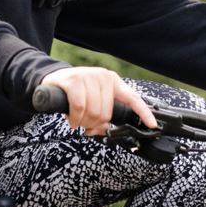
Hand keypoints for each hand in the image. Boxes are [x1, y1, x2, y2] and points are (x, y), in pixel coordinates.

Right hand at [40, 66, 158, 134]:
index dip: (144, 113)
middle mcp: (103, 77)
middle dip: (94, 124)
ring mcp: (88, 77)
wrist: (52, 80)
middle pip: (106, 113)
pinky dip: (74, 118)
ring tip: (77, 121)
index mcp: (113, 81)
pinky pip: (79, 107)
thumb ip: (103, 113)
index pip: (133, 98)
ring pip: (93, 112)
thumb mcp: (93, 99)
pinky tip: (71, 120)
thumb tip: (104, 130)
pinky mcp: (73, 81)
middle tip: (85, 124)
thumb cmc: (76, 92)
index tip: (152, 125)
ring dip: (82, 123)